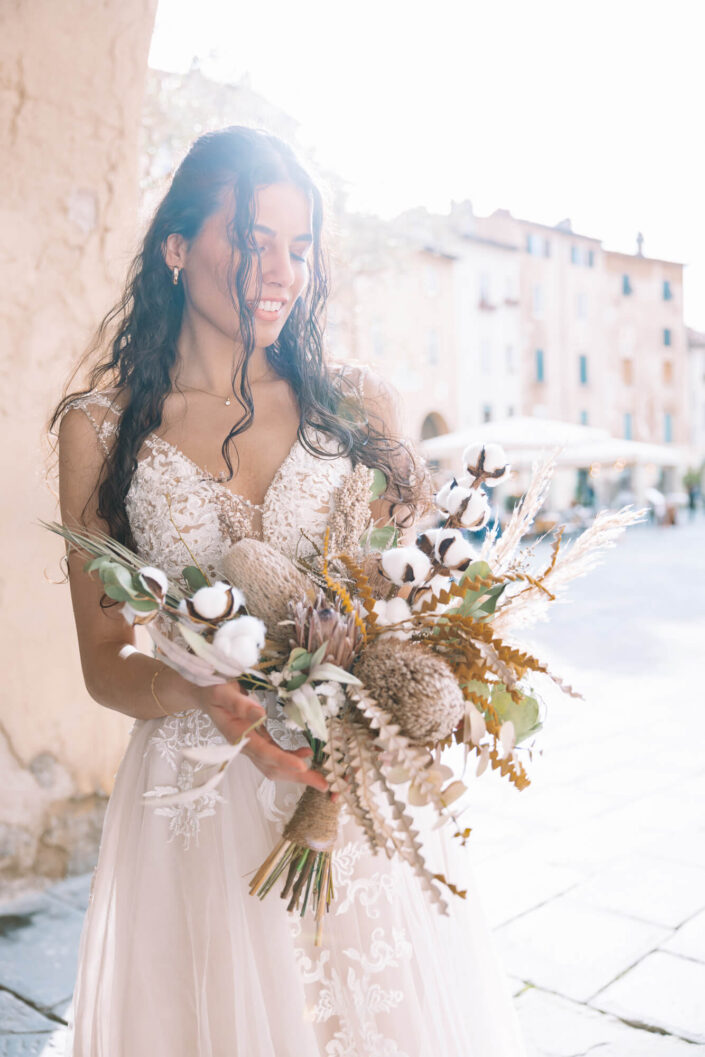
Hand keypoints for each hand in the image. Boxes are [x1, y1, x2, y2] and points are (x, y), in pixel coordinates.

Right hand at [196, 680, 329, 793]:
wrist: (204, 694)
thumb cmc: (212, 690)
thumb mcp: (223, 692)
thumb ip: (240, 704)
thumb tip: (260, 714)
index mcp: (238, 736)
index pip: (264, 753)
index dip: (284, 760)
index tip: (303, 765)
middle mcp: (245, 746)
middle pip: (273, 767)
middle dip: (297, 777)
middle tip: (323, 785)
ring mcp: (252, 745)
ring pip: (275, 766)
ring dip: (297, 773)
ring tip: (319, 778)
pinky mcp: (257, 741)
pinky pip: (275, 755)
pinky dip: (291, 759)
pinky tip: (306, 753)